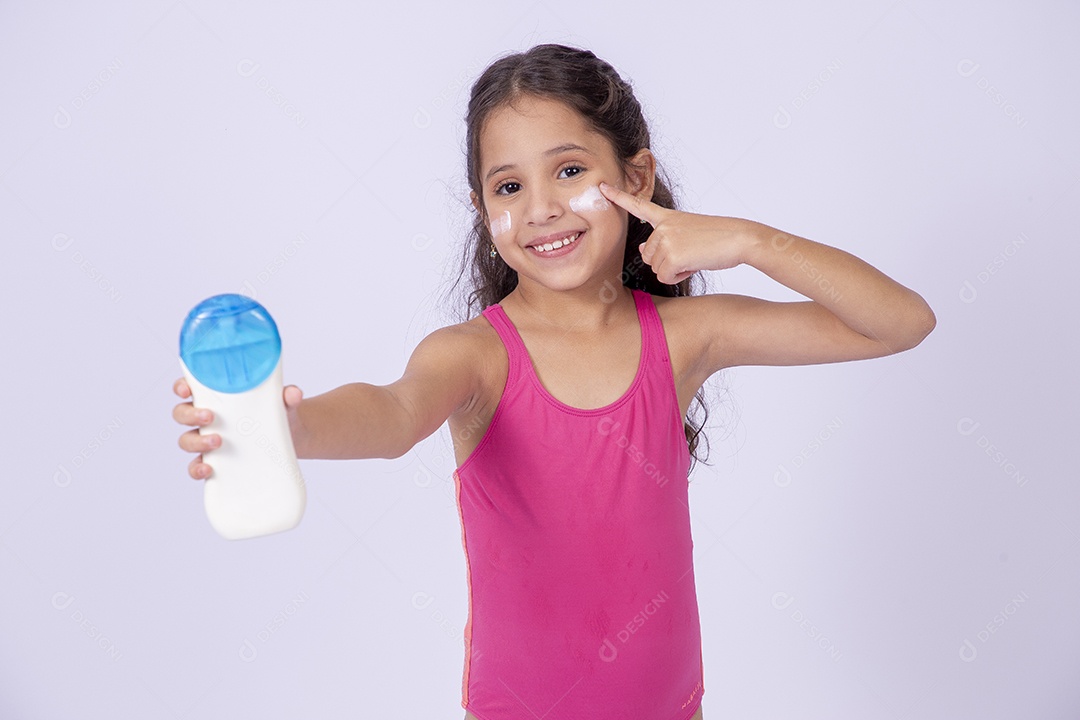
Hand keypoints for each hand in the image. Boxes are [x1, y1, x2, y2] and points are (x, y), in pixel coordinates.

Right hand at [172, 377, 303, 479]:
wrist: (291, 439)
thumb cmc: (278, 412)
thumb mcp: (283, 402)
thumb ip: (287, 396)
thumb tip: (293, 393)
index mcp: (216, 397)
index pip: (188, 388)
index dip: (181, 387)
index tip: (186, 390)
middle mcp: (206, 418)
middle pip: (182, 414)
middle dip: (190, 415)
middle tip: (210, 417)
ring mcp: (208, 440)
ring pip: (186, 440)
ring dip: (196, 442)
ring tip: (218, 442)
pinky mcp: (216, 461)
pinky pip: (196, 466)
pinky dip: (197, 468)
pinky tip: (208, 469)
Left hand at [598, 181, 757, 283]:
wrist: (739, 238)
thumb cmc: (717, 238)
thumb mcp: (686, 233)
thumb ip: (662, 239)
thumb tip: (641, 251)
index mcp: (667, 217)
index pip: (638, 206)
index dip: (618, 197)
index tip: (601, 187)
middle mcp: (663, 226)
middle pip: (647, 256)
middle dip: (666, 261)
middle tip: (690, 252)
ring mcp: (666, 239)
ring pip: (656, 267)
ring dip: (673, 269)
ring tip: (694, 256)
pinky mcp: (672, 254)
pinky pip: (665, 277)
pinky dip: (679, 276)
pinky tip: (693, 264)